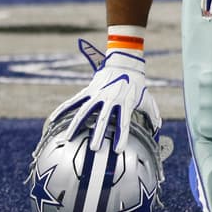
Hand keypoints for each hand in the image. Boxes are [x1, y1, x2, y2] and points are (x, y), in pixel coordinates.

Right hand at [46, 40, 160, 152]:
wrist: (125, 61)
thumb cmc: (137, 83)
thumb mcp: (147, 97)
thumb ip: (152, 113)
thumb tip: (158, 127)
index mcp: (126, 102)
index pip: (124, 122)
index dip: (121, 136)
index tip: (118, 149)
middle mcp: (111, 99)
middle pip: (103, 118)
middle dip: (98, 133)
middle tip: (94, 149)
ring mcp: (98, 94)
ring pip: (84, 110)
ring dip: (76, 125)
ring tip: (68, 138)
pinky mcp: (89, 90)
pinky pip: (74, 101)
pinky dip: (63, 109)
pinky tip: (53, 120)